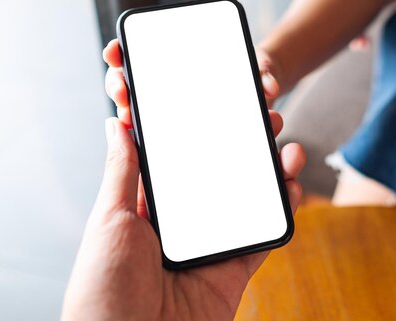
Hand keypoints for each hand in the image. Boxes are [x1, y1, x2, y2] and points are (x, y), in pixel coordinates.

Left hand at [62, 42, 305, 320]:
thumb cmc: (104, 290)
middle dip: (246, 148)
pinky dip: (283, 211)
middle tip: (265, 119)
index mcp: (152, 209)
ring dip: (272, 173)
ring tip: (286, 147)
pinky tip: (292, 185)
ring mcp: (213, 245)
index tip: (224, 106)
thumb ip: (123, 172)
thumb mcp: (109, 221)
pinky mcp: (235, 269)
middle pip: (224, 178)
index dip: (206, 133)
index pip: (185, 162)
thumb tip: (114, 123)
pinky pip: (264, 236)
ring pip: (250, 201)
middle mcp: (186, 225)